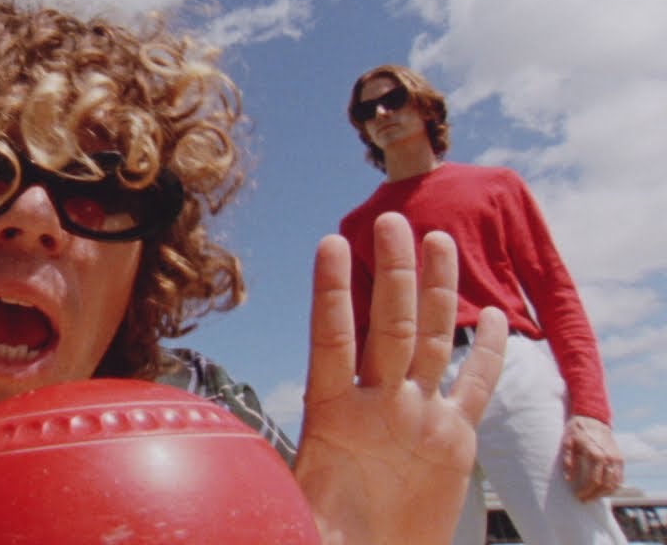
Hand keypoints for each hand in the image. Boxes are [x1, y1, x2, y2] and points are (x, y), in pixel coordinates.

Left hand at [293, 212, 507, 544]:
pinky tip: (498, 315)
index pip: (332, 339)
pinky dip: (488, 354)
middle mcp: (378, 405)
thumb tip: (232, 494)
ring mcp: (416, 417)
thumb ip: (276, 498)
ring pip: (430, 341)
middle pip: (388, 325)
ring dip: (434, 291)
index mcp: (333, 416)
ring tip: (435, 238)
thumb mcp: (301, 519)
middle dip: (392, 273)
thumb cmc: (331, 540)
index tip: (330, 243)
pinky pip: (474, 387)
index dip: (332, 292)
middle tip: (392, 218)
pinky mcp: (454, 440)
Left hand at [562, 415, 622, 500]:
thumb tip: (569, 480)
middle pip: (606, 485)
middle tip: (584, 499)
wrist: (592, 418)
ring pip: (615, 483)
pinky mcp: (620, 458)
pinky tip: (602, 489)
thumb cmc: (576, 430)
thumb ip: (568, 461)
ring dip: (605, 493)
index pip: (594, 480)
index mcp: (596, 454)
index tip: (578, 496)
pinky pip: (620, 477)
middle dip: (595, 495)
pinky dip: (613, 486)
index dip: (587, 491)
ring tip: (592, 496)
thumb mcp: (567, 443)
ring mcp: (617, 458)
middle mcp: (609, 458)